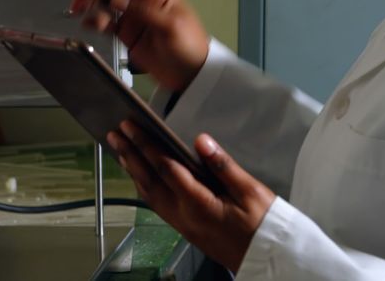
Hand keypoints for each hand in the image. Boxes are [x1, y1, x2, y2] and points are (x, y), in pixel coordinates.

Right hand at [70, 0, 208, 91]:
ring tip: (81, 13)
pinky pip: (109, 25)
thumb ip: (144, 10)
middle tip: (78, 1)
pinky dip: (97, 22)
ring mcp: (135, 19)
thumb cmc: (190, 47)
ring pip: (109, 7)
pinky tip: (88, 23)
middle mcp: (144, 3)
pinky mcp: (128, 36)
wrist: (192, 77)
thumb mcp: (171, 26)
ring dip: (94, 8)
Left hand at [107, 122, 275, 272]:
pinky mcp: (185, 228)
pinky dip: (144, 186)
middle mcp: (183, 215)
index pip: (164, 167)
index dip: (145, 144)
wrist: (269, 259)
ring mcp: (182, 224)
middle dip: (130, 154)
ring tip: (121, 150)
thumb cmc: (264, 226)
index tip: (131, 126)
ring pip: (149, 194)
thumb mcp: (251, 192)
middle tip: (114, 134)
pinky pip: (156, 204)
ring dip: (133, 170)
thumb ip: (223, 166)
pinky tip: (141, 177)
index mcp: (198, 204)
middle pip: (148, 180)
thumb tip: (201, 141)